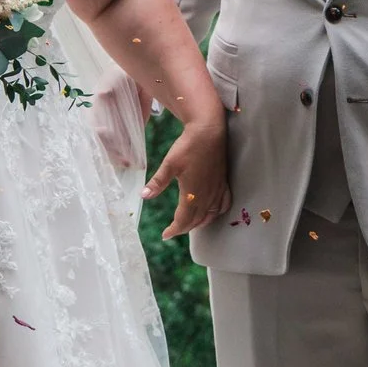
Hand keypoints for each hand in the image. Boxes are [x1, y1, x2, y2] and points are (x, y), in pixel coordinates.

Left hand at [143, 119, 230, 240]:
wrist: (209, 131)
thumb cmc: (188, 146)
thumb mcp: (170, 163)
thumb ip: (158, 181)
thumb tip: (144, 196)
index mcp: (193, 194)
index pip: (183, 220)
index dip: (174, 230)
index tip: (165, 235)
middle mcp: (207, 196)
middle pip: (196, 220)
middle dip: (184, 228)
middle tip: (172, 231)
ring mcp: (217, 190)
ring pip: (210, 215)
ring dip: (199, 223)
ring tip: (189, 225)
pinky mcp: (223, 183)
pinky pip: (222, 205)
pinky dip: (215, 213)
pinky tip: (211, 212)